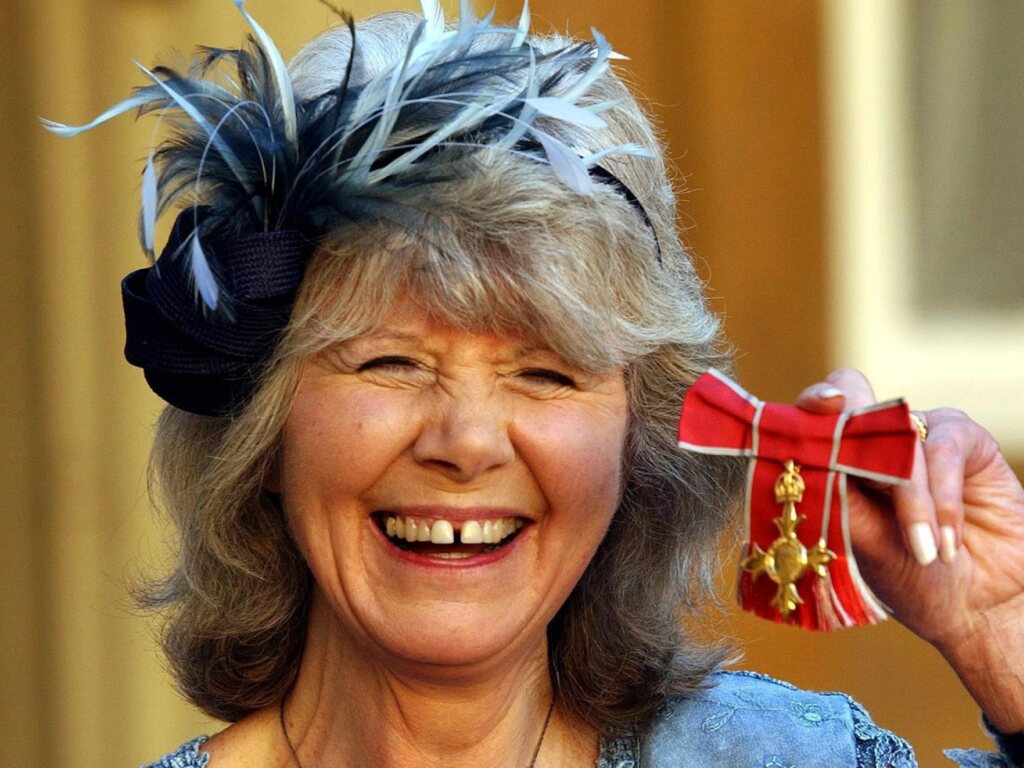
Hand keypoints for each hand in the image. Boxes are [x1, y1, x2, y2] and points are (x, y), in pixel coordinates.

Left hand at [796, 368, 1023, 731]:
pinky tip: (945, 541)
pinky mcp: (963, 439)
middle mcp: (871, 435)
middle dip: (847, 423)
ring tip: (921, 550)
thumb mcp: (860, 541)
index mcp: (834, 455)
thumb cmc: (908, 576)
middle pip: (850, 393)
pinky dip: (942, 497)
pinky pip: (944, 446)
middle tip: (848, 449)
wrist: (975, 605)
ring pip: (899, 434)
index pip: (811, 413)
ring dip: (909, 496)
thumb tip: (805, 459)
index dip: (810, 404)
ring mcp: (916, 432)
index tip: (819, 409)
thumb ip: (835, 493)